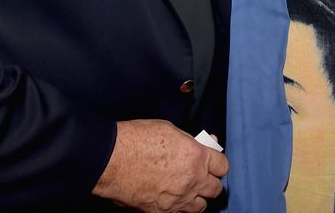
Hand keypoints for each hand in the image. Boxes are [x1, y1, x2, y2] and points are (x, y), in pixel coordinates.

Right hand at [92, 119, 228, 212]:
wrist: (111, 159)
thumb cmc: (136, 139)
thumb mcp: (170, 130)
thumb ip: (190, 141)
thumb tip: (203, 144)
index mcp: (196, 156)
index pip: (222, 165)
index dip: (218, 163)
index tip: (213, 162)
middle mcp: (192, 180)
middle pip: (215, 189)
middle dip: (210, 182)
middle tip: (202, 176)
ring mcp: (178, 199)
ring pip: (200, 207)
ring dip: (197, 198)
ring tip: (188, 190)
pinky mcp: (162, 212)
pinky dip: (180, 209)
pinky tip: (173, 200)